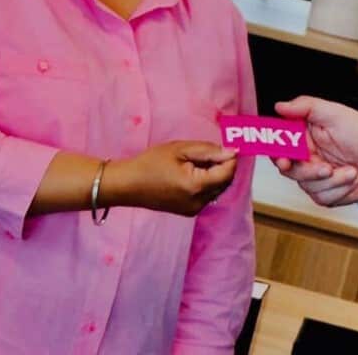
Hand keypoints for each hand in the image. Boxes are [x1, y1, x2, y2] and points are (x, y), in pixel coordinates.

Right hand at [106, 141, 237, 216]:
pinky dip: (206, 182)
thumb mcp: (180, 149)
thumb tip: (232, 151)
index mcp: (196, 186)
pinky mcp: (189, 211)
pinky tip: (190, 173)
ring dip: (214, 174)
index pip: (228, 172)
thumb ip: (209, 150)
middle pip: (225, 182)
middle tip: (206, 152)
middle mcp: (198, 202)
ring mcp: (193, 209)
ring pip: (218, 188)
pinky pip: (207, 195)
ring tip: (194, 163)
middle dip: (222, 165)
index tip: (224, 146)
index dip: (229, 158)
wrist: (125, 185)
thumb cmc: (149, 164)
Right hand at [271, 96, 357, 206]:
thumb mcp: (336, 114)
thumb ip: (307, 107)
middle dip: (309, 171)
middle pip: (289, 170)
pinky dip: (341, 189)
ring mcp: (313, 176)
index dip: (276, 154)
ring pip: (307, 186)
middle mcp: (304, 157)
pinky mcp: (324, 193)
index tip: (284, 160)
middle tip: (327, 168)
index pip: (277, 145)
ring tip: (352, 170)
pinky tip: (352, 178)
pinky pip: (323, 197)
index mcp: (302, 136)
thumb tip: (280, 106)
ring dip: (334, 180)